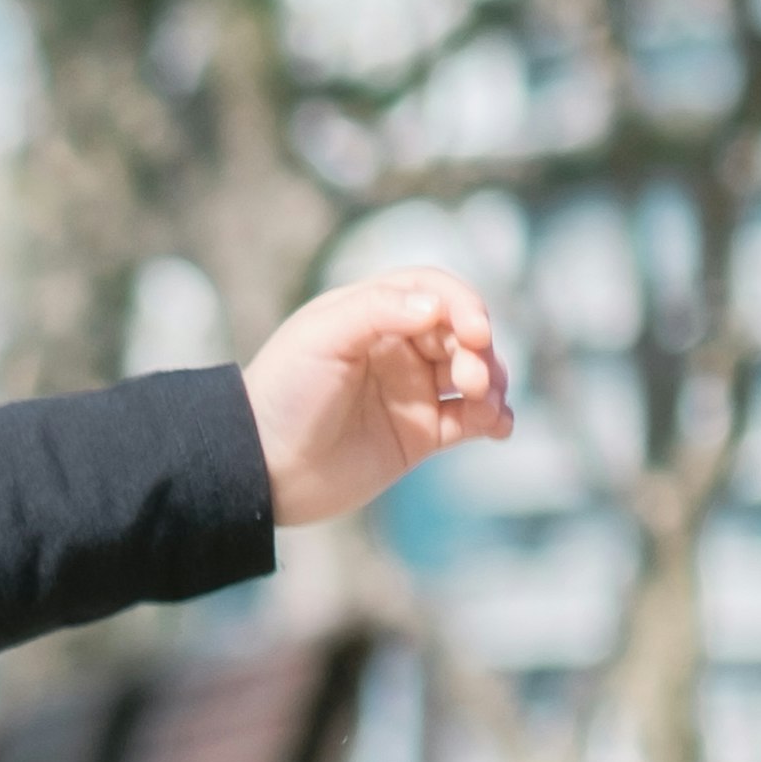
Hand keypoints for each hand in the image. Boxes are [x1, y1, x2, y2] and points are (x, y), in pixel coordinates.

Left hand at [243, 272, 512, 527]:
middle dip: (478, 351)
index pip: (435, 293)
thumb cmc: (283, 393)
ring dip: (493, 383)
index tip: (474, 332)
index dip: (464, 305)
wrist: (262, 468)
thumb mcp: (321, 338)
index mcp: (372, 314)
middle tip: (471, 381)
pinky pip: (472, 420)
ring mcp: (412, 391)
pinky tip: (498, 427)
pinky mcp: (422, 435)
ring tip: (485, 406)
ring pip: (475, 374)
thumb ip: (376, 310)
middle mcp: (398, 347)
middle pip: (462, 333)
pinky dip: (494, 418)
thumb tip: (436, 305)